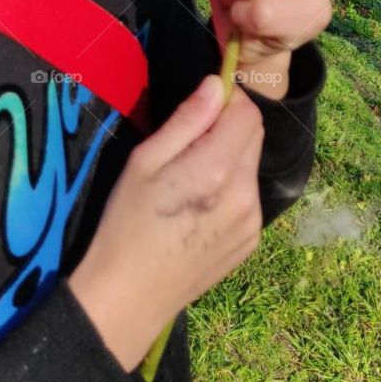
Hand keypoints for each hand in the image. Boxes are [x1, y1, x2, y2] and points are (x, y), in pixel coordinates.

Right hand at [68, 74, 263, 371]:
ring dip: (230, 159)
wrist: (129, 296)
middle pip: (254, 137)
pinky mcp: (251, 242)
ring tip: (190, 182)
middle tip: (188, 145)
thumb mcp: (144, 161)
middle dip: (228, 128)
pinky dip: (231, 190)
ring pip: (250, 166)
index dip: (226, 101)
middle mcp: (246, 195)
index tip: (200, 108)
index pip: (248, 112)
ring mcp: (253, 222)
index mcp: (219, 170)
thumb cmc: (126, 222)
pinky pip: (249, 197)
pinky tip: (199, 209)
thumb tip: (216, 84)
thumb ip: (186, 120)